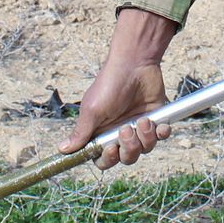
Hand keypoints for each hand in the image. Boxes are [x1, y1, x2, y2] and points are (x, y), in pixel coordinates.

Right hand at [61, 8, 176, 168]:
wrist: (135, 63)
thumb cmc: (109, 84)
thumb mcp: (92, 110)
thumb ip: (81, 133)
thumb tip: (62, 150)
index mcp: (101, 133)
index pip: (103, 159)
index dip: (108, 159)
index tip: (111, 148)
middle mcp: (120, 133)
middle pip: (126, 158)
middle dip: (129, 149)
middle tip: (126, 130)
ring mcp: (139, 127)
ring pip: (145, 149)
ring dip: (145, 139)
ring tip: (143, 120)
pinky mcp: (156, 120)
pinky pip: (161, 137)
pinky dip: (161, 134)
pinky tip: (158, 124)